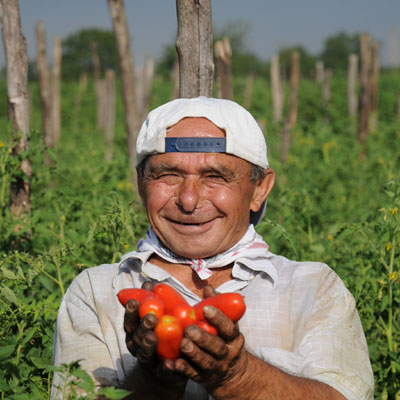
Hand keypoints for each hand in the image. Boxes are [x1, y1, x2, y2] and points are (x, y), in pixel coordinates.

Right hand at [123, 282, 186, 398]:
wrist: (169, 368)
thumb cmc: (162, 334)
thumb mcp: (159, 316)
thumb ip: (154, 300)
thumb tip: (148, 283)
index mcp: (135, 332)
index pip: (130, 321)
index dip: (130, 312)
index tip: (133, 302)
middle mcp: (138, 347)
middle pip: (136, 336)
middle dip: (142, 326)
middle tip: (151, 317)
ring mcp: (148, 361)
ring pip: (145, 354)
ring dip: (148, 345)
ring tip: (153, 337)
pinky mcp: (162, 373)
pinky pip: (162, 371)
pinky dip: (165, 368)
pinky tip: (170, 364)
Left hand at [164, 294, 247, 397]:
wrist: (232, 373)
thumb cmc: (224, 339)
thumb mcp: (226, 324)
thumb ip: (217, 306)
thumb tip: (208, 287)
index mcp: (233, 337)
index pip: (229, 327)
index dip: (218, 318)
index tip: (206, 309)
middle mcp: (227, 353)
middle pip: (217, 347)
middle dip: (203, 338)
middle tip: (189, 329)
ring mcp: (216, 368)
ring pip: (205, 362)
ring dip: (194, 353)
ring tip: (183, 344)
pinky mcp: (203, 378)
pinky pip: (193, 374)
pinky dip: (184, 369)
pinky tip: (174, 363)